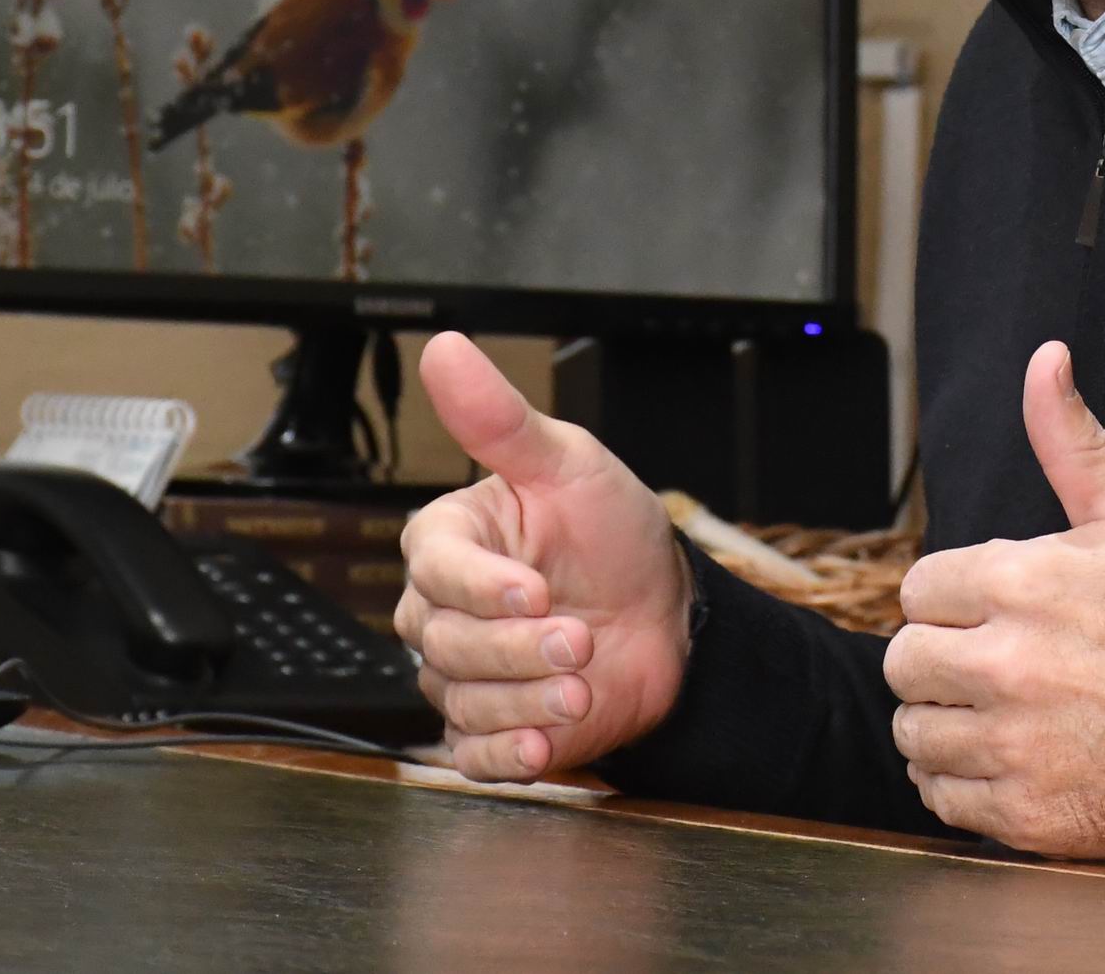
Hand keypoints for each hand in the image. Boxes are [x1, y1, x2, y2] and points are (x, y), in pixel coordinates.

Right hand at [394, 333, 690, 779]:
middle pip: (445, 639)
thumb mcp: (570, 464)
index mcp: (453, 540)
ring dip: (527, 699)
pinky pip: (472, 756)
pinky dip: (508, 756)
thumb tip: (445, 349)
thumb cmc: (613, 535)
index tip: (536, 589)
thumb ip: (500, 418)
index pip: (436, 564)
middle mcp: (447, 608)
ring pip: (462, 698)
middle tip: (581, 636)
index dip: (483, 584)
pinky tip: (543, 746)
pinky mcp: (489, 730)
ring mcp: (466, 673)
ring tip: (581, 685)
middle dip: (519, 646)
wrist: (668, 617)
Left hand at [883, 341, 1104, 858]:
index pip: (918, 590)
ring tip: (1006, 716)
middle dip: (941, 660)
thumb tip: (1045, 359)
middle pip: (903, 662)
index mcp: (1024, 581)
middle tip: (996, 666)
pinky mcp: (1027, 816)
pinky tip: (1014, 762)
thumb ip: (1072, 442)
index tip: (995, 613)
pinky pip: (942, 798)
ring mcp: (1015, 744)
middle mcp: (1008, 663)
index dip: (955, 600)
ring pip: (913, 734)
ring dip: (947, 725)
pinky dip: (964, 786)